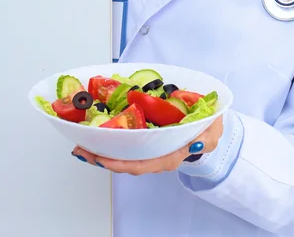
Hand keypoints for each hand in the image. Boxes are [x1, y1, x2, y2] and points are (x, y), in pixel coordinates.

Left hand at [72, 116, 223, 174]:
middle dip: (101, 158)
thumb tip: (198, 143)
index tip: (101, 157)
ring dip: (101, 152)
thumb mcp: (212, 132)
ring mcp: (150, 150)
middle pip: (125, 163)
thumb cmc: (208, 129)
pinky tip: (96, 136)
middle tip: (81, 150)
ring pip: (122, 156)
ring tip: (82, 144)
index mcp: (170, 156)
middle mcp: (156, 157)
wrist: (209, 128)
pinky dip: (110, 142)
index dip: (120, 163)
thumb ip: (206, 137)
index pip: (142, 164)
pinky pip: (126, 146)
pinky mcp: (146, 141)